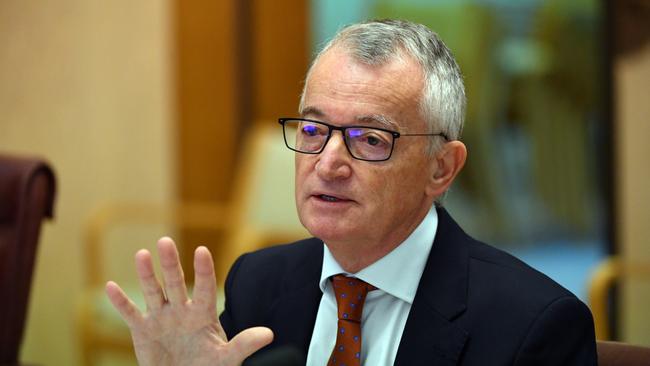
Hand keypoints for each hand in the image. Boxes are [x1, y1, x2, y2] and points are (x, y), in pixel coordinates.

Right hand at [105, 237, 272, 365]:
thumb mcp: (226, 359)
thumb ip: (244, 345)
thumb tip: (269, 334)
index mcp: (203, 314)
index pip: (205, 288)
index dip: (204, 271)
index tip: (202, 251)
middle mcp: (181, 310)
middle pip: (175, 283)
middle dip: (171, 264)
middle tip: (166, 241)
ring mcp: (161, 317)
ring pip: (153, 291)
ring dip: (146, 274)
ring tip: (141, 254)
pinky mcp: (143, 329)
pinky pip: (130, 313)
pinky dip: (120, 302)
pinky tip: (110, 286)